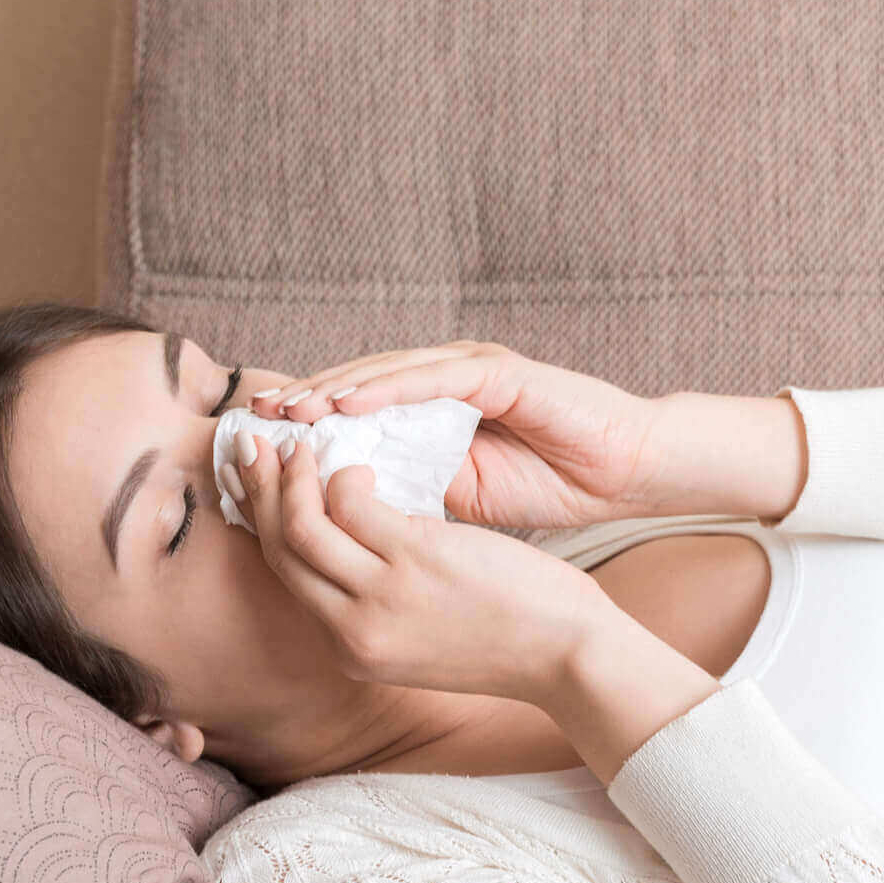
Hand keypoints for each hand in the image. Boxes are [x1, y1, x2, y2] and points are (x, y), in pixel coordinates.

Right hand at [233, 424, 620, 704]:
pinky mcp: (415, 561)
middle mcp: (354, 632)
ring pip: (300, 526)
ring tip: (303, 444)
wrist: (568, 655)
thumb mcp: (428, 636)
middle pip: (280, 551)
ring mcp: (382, 598)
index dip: (266, 524)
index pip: (289, 580)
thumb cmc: (510, 638)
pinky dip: (346, 474)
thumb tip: (361, 548)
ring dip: (292, 476)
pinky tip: (363, 465)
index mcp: (353, 651)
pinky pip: (351, 503)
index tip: (260, 485)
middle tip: (255, 445)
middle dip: (259, 491)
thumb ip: (385, 604)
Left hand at [255, 340, 677, 531]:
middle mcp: (445, 380)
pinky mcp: (500, 370)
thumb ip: (413, 493)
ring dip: (334, 388)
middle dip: (305, 402)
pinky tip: (349, 401)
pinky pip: (433, 375)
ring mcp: (471, 368)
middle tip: (254, 422)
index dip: (310, 430)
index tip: (260, 453)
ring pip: (386, 372)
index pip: (358, 413)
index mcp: (436, 412)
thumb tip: (349, 513)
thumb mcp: (465, 502)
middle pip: (358, 383)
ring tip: (289, 408)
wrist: (629, 474)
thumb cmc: (557, 482)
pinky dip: (388, 385)